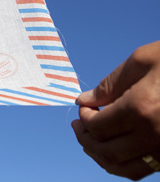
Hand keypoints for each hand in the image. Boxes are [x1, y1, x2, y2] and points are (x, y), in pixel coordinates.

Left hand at [72, 41, 159, 179]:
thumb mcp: (142, 60)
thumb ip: (109, 84)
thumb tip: (84, 100)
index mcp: (141, 108)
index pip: (97, 126)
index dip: (84, 118)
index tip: (83, 108)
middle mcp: (153, 133)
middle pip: (106, 150)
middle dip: (85, 138)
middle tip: (78, 125)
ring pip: (123, 167)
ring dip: (101, 156)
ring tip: (90, 140)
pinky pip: (143, 170)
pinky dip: (122, 165)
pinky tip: (113, 149)